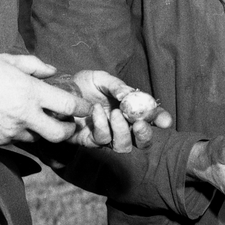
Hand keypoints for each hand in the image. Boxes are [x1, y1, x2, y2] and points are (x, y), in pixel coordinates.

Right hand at [0, 54, 91, 146]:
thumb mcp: (8, 60)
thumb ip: (34, 65)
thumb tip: (52, 71)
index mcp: (30, 93)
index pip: (67, 105)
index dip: (81, 108)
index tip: (84, 107)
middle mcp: (25, 116)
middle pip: (59, 134)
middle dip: (69, 130)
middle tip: (69, 124)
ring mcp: (12, 132)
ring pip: (38, 139)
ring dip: (43, 132)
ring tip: (39, 120)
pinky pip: (18, 141)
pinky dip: (23, 133)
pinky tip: (16, 122)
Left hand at [48, 71, 172, 152]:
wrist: (59, 90)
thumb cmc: (84, 84)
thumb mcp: (102, 79)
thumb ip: (117, 86)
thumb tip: (129, 95)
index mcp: (130, 110)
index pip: (152, 119)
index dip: (161, 121)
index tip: (165, 121)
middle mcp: (122, 125)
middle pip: (142, 141)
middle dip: (145, 135)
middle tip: (140, 124)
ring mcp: (107, 135)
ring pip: (123, 146)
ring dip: (122, 131)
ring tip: (113, 113)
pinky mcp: (90, 141)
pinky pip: (102, 140)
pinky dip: (101, 125)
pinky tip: (96, 112)